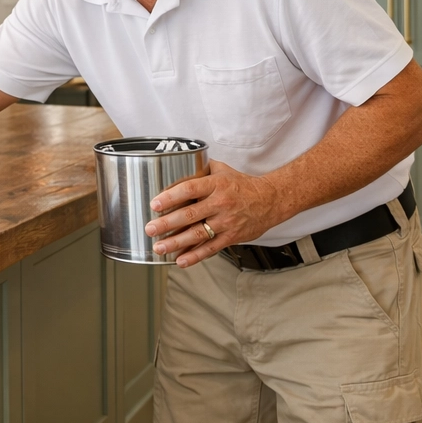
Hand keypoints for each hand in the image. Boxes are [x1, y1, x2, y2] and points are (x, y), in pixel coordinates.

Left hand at [145, 161, 284, 268]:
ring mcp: (227, 222)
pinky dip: (195, 256)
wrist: (271, 200)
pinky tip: (180, 260)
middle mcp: (221, 203)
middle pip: (190, 214)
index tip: (155, 203)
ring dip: (176, 242)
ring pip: (198, 234)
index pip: (190, 189)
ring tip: (159, 247)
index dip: (171, 197)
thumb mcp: (222, 170)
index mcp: (216, 184)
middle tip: (150, 229)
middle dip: (167, 223)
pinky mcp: (232, 237)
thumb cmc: (242, 185)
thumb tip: (177, 162)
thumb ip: (201, 168)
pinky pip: (211, 248)